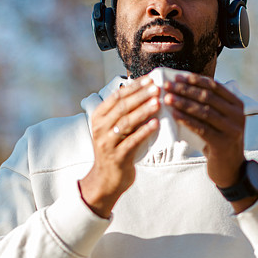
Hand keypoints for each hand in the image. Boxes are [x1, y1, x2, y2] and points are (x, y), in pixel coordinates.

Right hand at [78, 76, 160, 217]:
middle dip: (140, 96)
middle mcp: (100, 128)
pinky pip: (132, 141)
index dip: (134, 87)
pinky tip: (155, 123)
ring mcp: (107, 143)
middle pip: (122, 107)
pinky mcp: (117, 156)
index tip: (150, 79)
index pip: (116, 97)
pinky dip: (144, 131)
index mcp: (99, 117)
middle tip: (157, 87)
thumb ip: (124, 112)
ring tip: (158, 102)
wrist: (106, 179)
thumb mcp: (114, 128)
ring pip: (126, 122)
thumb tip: (145, 91)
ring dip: (143, 111)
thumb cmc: (115, 149)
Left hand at [162, 73, 245, 188]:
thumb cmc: (219, 139)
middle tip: (167, 86)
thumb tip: (183, 86)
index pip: (215, 86)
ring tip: (167, 98)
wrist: (230, 168)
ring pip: (203, 111)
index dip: (195, 80)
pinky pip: (201, 128)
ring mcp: (232, 129)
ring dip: (183, 103)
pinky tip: (174, 114)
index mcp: (237, 104)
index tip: (177, 77)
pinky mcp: (223, 143)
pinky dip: (186, 119)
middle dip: (185, 90)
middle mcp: (237, 115)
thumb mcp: (220, 120)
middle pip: (207, 97)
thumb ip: (210, 104)